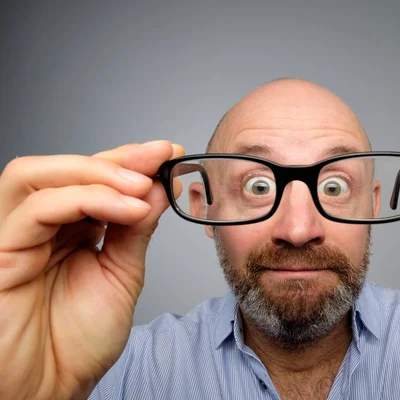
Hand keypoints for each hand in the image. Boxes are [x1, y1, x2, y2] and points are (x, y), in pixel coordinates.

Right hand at [0, 141, 184, 399]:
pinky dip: (85, 199)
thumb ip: (135, 229)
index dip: (130, 161)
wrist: (52, 389)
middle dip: (117, 158)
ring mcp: (15, 237)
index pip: (92, 179)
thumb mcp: (121, 273)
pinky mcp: (0, 255)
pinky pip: (34, 211)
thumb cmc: (78, 341)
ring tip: (142, 184)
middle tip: (159, 157)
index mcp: (68, 230)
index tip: (171, 153)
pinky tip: (128, 207)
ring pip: (38, 176)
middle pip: (64, 169)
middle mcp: (39, 227)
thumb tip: (159, 186)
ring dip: (98, 173)